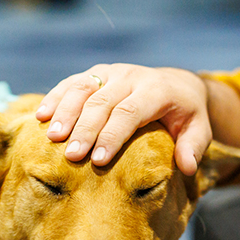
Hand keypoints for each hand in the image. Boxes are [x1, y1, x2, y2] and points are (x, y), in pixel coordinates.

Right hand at [36, 64, 211, 174]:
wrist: (178, 84)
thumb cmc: (186, 114)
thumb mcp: (199, 129)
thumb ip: (194, 147)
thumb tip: (188, 167)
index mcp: (156, 90)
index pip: (129, 112)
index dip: (112, 136)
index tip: (97, 160)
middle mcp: (131, 76)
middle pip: (102, 102)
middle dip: (84, 130)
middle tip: (70, 156)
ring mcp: (112, 72)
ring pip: (83, 88)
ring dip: (64, 112)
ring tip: (50, 137)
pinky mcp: (97, 72)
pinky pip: (73, 83)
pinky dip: (55, 97)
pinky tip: (41, 116)